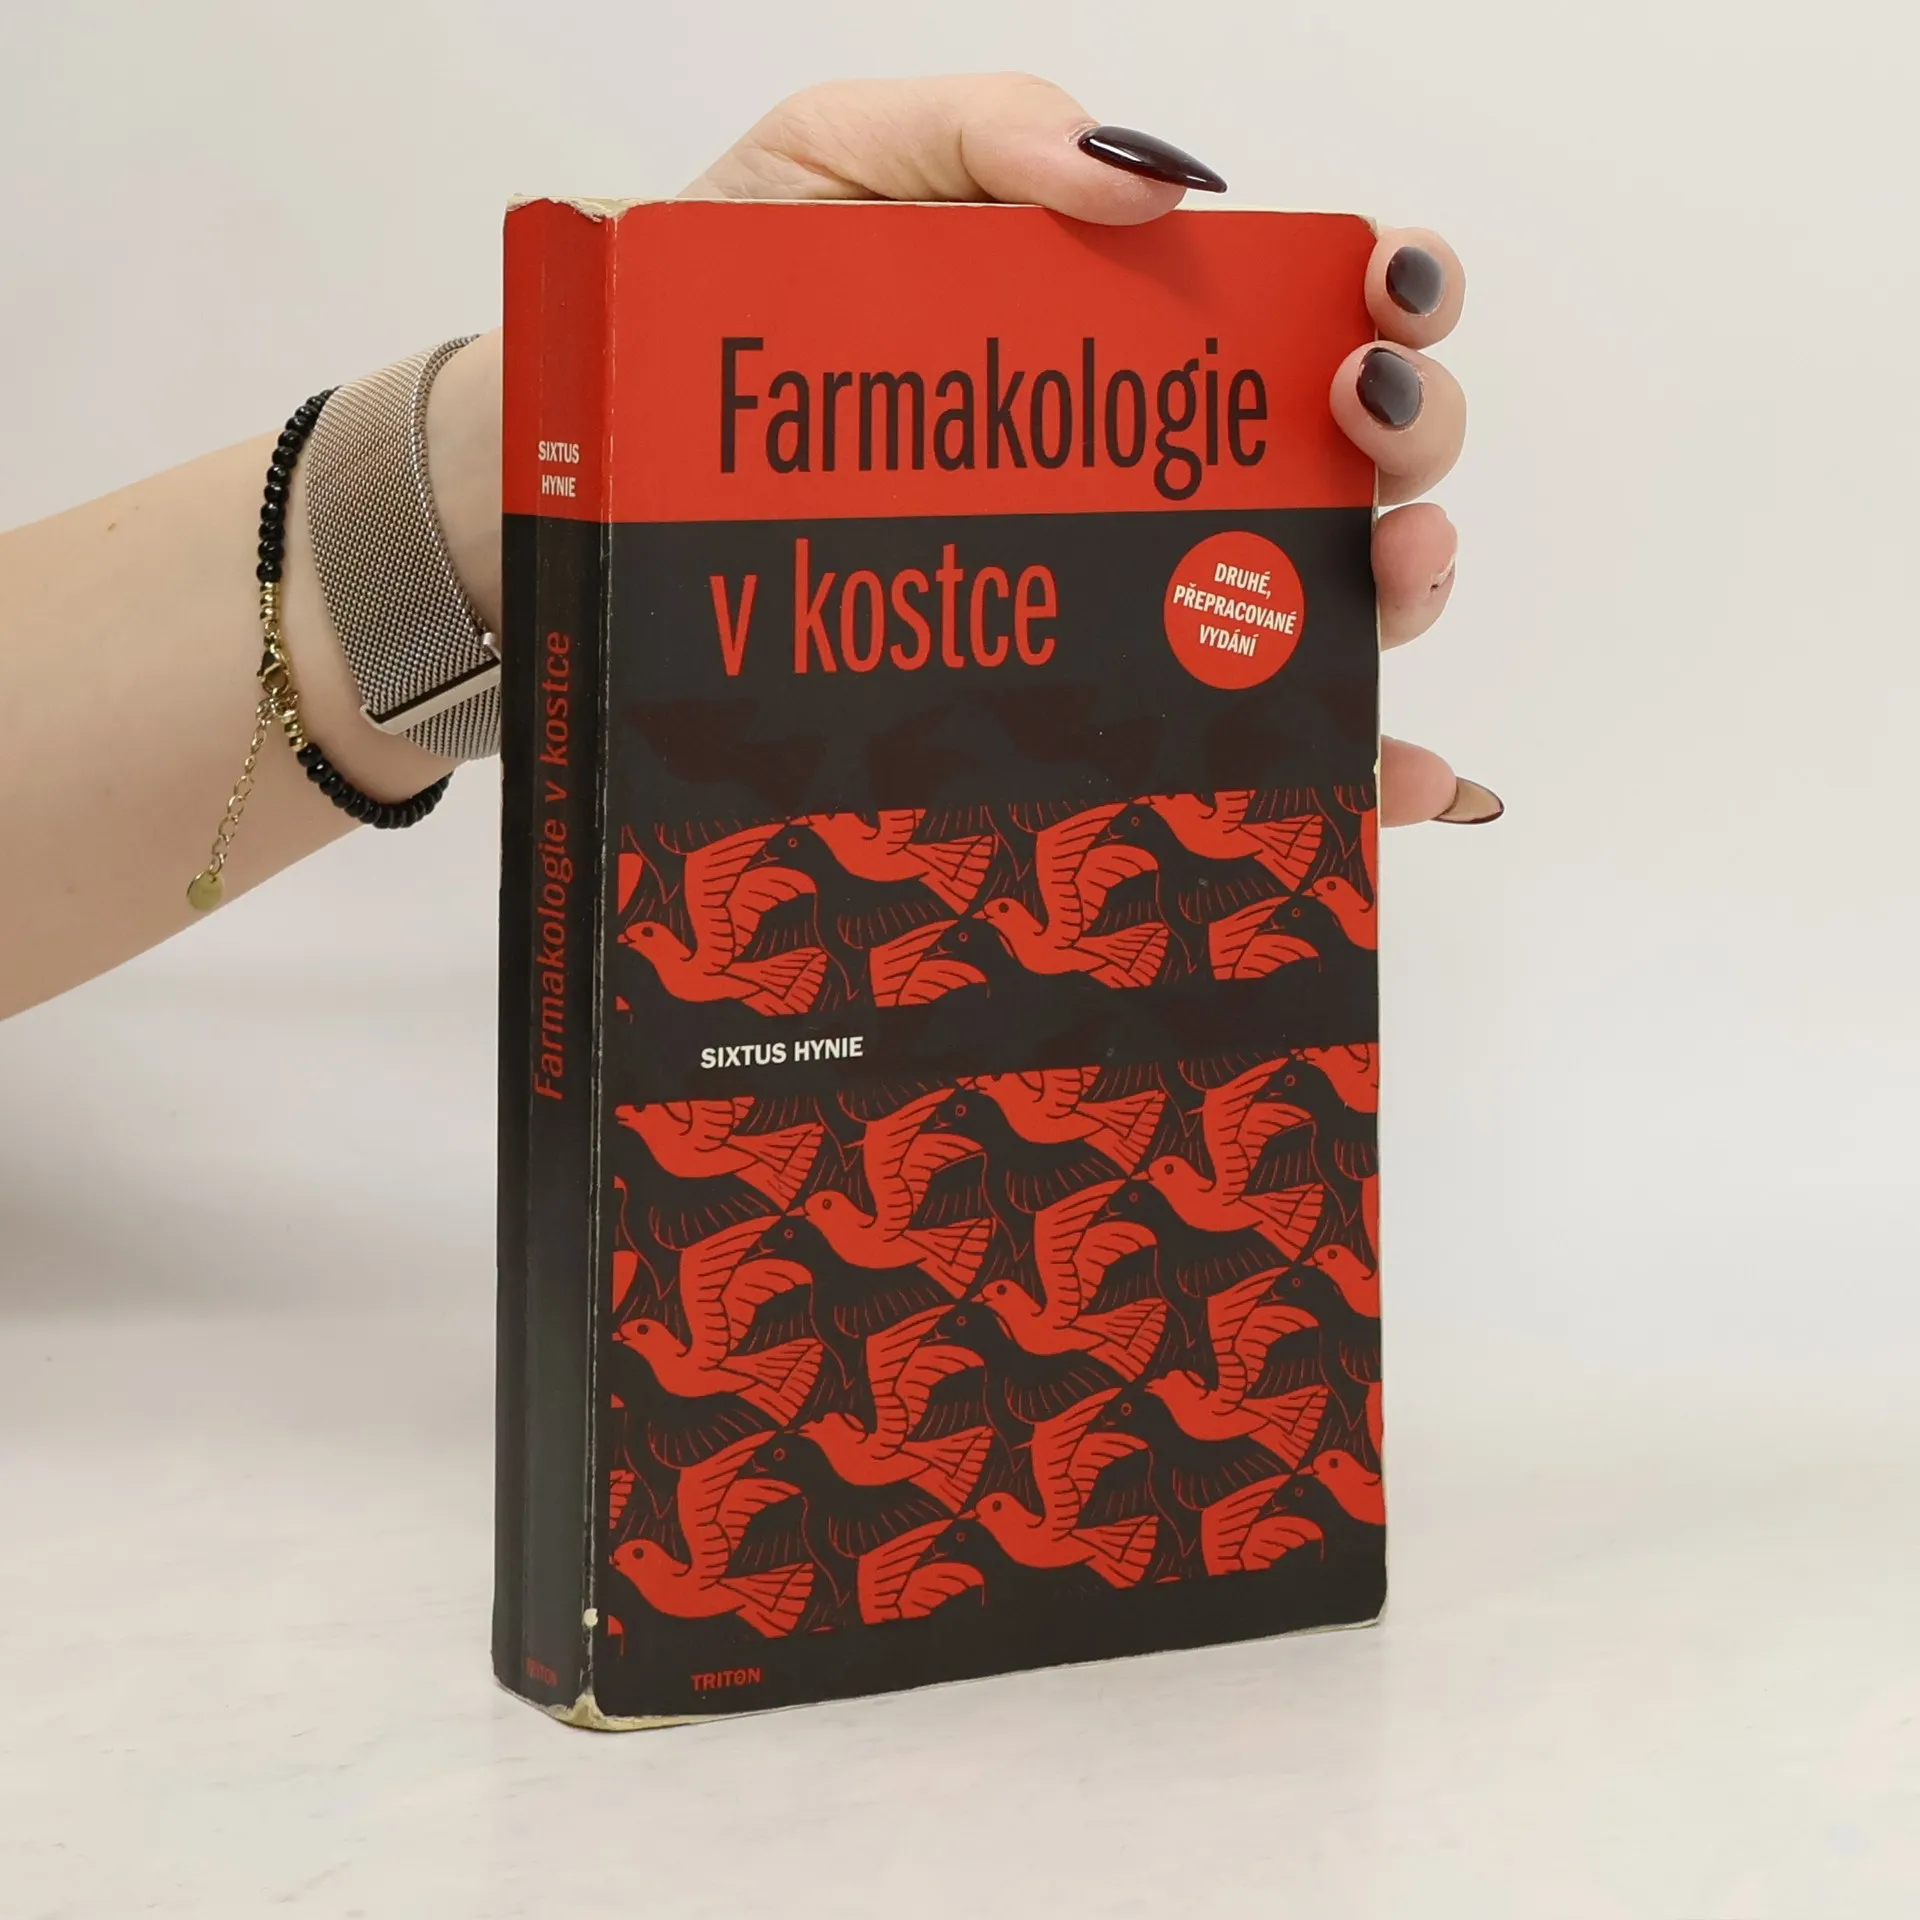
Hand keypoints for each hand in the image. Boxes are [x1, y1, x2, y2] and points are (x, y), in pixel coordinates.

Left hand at [685, 74, 1494, 826]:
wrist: (610, 461)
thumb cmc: (722, 305)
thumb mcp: (836, 158)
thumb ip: (985, 128)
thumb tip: (1152, 187)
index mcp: (1126, 325)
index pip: (1303, 300)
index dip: (1394, 291)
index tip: (1383, 298)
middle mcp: (1151, 467)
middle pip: (1347, 456)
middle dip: (1408, 438)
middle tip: (1359, 424)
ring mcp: (1124, 597)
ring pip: (1319, 606)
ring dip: (1398, 594)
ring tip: (1382, 574)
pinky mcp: (1083, 713)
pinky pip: (1237, 752)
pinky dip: (1338, 773)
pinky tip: (1392, 787)